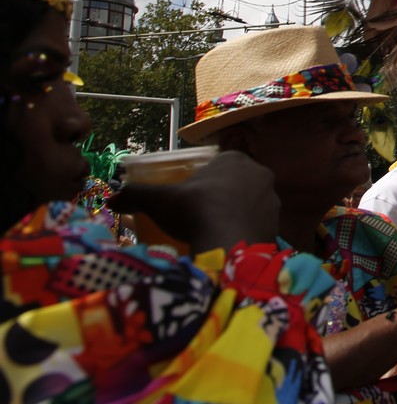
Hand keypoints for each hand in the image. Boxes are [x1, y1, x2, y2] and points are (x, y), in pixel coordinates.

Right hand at [111, 150, 279, 253]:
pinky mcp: (278, 224)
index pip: (221, 164)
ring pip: (250, 204)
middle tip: (200, 215)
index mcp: (236, 160)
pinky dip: (244, 232)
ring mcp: (273, 200)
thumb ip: (135, 195)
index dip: (206, 178)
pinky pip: (257, 225)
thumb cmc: (194, 211)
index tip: (192, 196)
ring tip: (212, 232)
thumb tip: (111, 200)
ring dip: (235, 214)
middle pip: (237, 183)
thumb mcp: (159, 199)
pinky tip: (227, 244)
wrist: (228, 244)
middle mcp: (261, 174)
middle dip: (222, 196)